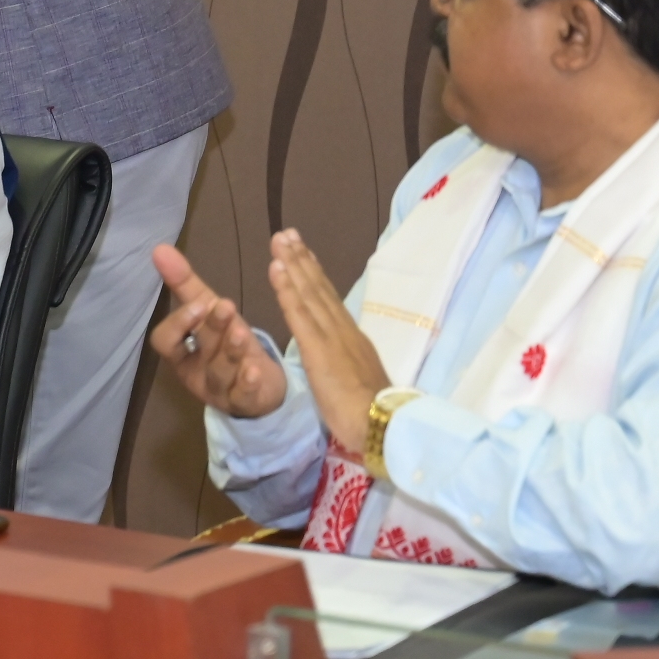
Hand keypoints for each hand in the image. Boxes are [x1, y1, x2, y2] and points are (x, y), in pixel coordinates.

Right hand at [147, 243, 288, 417]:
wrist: (260, 384)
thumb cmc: (226, 342)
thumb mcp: (208, 311)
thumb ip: (185, 283)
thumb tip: (160, 248)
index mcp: (182, 352)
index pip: (165, 342)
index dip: (179, 324)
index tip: (199, 303)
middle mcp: (196, 372)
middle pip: (199, 351)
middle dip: (212, 328)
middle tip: (226, 307)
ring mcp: (220, 390)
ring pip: (221, 373)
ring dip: (231, 351)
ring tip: (242, 332)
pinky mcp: (245, 402)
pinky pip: (243, 396)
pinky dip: (247, 383)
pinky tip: (255, 368)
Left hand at [264, 228, 390, 453]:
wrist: (383, 424)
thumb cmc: (372, 412)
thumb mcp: (359, 380)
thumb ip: (349, 364)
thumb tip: (343, 358)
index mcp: (351, 338)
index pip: (329, 300)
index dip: (315, 274)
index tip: (303, 252)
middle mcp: (342, 330)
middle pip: (318, 288)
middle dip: (302, 259)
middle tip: (287, 233)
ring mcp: (330, 336)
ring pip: (308, 293)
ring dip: (292, 265)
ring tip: (279, 241)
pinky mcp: (318, 348)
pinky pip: (298, 313)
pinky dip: (286, 289)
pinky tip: (276, 269)